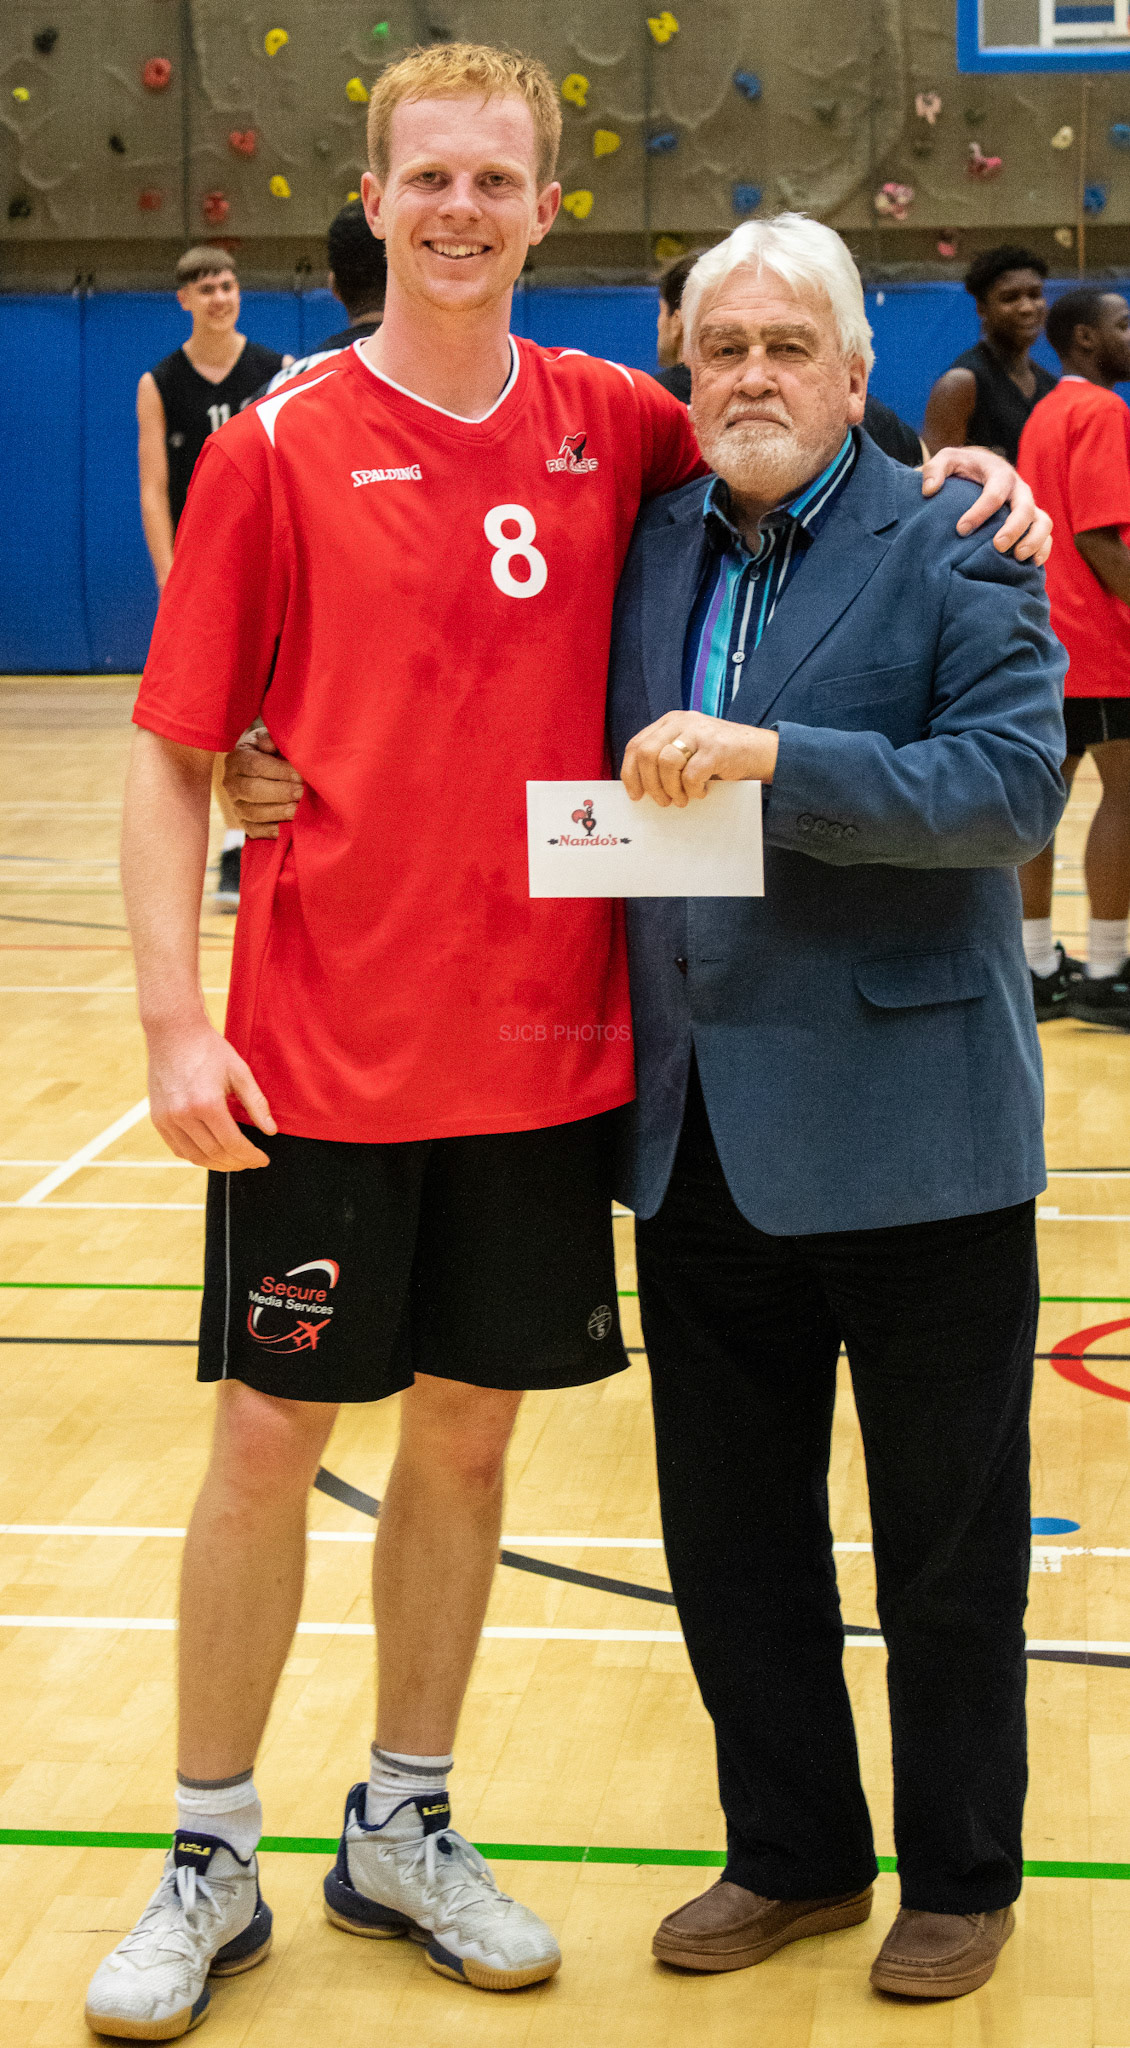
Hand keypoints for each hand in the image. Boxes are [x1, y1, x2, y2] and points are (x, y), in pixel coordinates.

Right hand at [147, 1016, 276, 1169]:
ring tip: (234, 1162)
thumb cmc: (209, 1049)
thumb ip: (256, 1104)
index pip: (233, 1144)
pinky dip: (196, 1157)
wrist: (173, 1033)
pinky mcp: (157, 1118)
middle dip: (237, 1163)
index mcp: (206, 1104)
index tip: (263, 1160)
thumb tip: (271, 1131)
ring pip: (195, 1156)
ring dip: (217, 1165)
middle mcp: (183, 1115)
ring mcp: (167, 1119)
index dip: (250, 1156)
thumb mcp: (239, 1072)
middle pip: (215, 1153)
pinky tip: (211, 1154)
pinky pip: (178, 1148)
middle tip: (251, 1162)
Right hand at [223, 728, 303, 839]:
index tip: (300, 774)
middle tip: (301, 792)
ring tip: (298, 810)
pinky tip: (287, 828)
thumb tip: (269, 745)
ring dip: (278, 812)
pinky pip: (254, 831)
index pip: (254, 765)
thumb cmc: (270, 753)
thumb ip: (269, 739)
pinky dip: (271, 831)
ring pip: (253, 812)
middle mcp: (231, 783)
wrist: (262, 773)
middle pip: (252, 790)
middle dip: (280, 792)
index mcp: (236, 760)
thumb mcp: (269, 740)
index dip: (278, 771)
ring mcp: (236, 805)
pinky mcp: (244, 823)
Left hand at [621, 710, 778, 808]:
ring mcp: (699, 733)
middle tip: (662, 801)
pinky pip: (690, 775)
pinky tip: (702, 792)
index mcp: (670, 722)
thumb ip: (665, 758)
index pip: (637, 745)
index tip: (636, 794)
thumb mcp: (688, 749)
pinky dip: (693, 790)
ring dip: (671, 789)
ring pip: (666, 763)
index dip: (631, 773)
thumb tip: (641, 786)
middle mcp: (682, 722)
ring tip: (682, 799)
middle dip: (650, 784)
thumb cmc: (720, 756)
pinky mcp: (715, 748)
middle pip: (647, 753)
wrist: (761, 751)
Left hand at [920, 447, 1052, 565]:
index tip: (961, 530)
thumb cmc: (962, 467)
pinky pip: (1046, 535)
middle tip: (997, 547)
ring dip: (1034, 541)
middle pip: (1025, 508)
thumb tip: (929, 490)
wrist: (981, 468)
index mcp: (999, 473)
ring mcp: (1029, 505)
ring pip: (1043, 522)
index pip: (994, 493)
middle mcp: (1019, 489)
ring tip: (1017, 557)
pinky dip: (1043, 549)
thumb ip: (933, 470)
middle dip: (1013, 529)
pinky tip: (1031, 565)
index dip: (979, 512)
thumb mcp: (946, 460)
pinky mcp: (1033, 520)